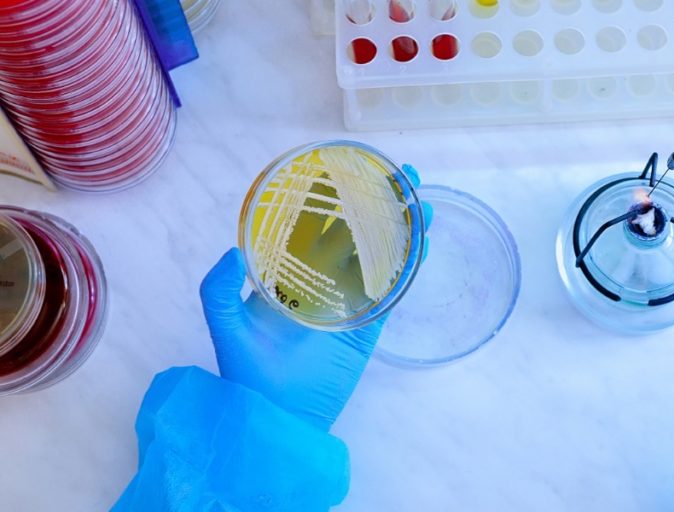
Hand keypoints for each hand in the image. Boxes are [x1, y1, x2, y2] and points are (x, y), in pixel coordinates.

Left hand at [199, 165, 429, 430]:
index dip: (331, 200)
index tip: (345, 173)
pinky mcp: (367, 327)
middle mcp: (320, 283)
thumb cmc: (248, 377)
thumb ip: (218, 291)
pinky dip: (409, 268)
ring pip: (379, 257)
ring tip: (420, 203)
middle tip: (399, 176)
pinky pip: (391, 292)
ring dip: (400, 230)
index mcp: (287, 276)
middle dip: (376, 205)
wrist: (279, 421)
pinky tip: (423, 244)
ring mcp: (347, 303)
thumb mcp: (225, 329)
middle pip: (355, 234)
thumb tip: (231, 249)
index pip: (312, 228)